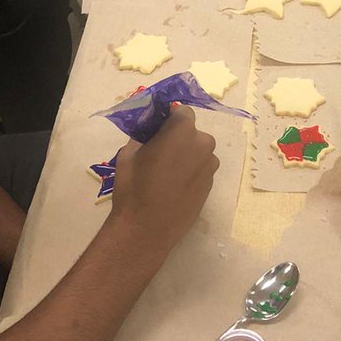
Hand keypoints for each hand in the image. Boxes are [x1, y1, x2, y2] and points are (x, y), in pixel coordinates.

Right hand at [109, 108, 217, 257]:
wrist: (147, 229)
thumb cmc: (134, 187)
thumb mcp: (129, 153)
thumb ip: (144, 135)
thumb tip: (151, 131)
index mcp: (183, 131)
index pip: (182, 111)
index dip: (169, 118)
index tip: (157, 129)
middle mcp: (203, 144)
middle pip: (192, 132)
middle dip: (178, 138)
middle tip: (159, 153)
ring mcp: (210, 166)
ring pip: (198, 152)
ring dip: (186, 155)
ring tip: (166, 174)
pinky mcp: (210, 185)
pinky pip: (200, 169)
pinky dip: (190, 172)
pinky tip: (173, 187)